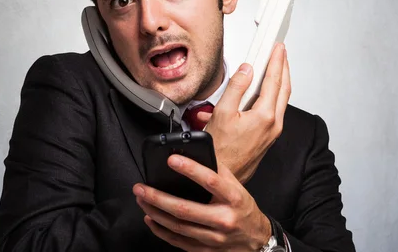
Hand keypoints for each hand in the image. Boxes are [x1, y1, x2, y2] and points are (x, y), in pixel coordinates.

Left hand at [133, 154, 271, 250]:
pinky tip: (150, 218)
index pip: (210, 180)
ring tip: (142, 199)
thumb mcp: (236, 186)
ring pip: (178, 226)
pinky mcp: (205, 250)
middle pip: (185, 209)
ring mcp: (214, 238)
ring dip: (155, 212)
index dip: (190, 169)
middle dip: (158, 197)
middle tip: (141, 187)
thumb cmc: (242, 207)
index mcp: (233, 198)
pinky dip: (161, 230)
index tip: (171, 160)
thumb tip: (194, 154)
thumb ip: (218, 171)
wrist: (256, 239)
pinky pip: (178, 241)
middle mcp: (223, 219)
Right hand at [202, 43, 290, 182]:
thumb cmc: (220, 152)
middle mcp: (274, 124)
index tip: (278, 48)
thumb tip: (246, 70)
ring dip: (279, 81)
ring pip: (281, 100)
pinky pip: (275, 110)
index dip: (277, 61)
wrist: (222, 178)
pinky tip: (263, 92)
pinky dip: (272, 95)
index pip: (274, 80)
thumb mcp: (222, 113)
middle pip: (284, 89)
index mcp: (265, 116)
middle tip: (281, 54)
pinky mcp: (268, 137)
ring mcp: (273, 132)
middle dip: (284, 68)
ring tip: (274, 68)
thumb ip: (236, 88)